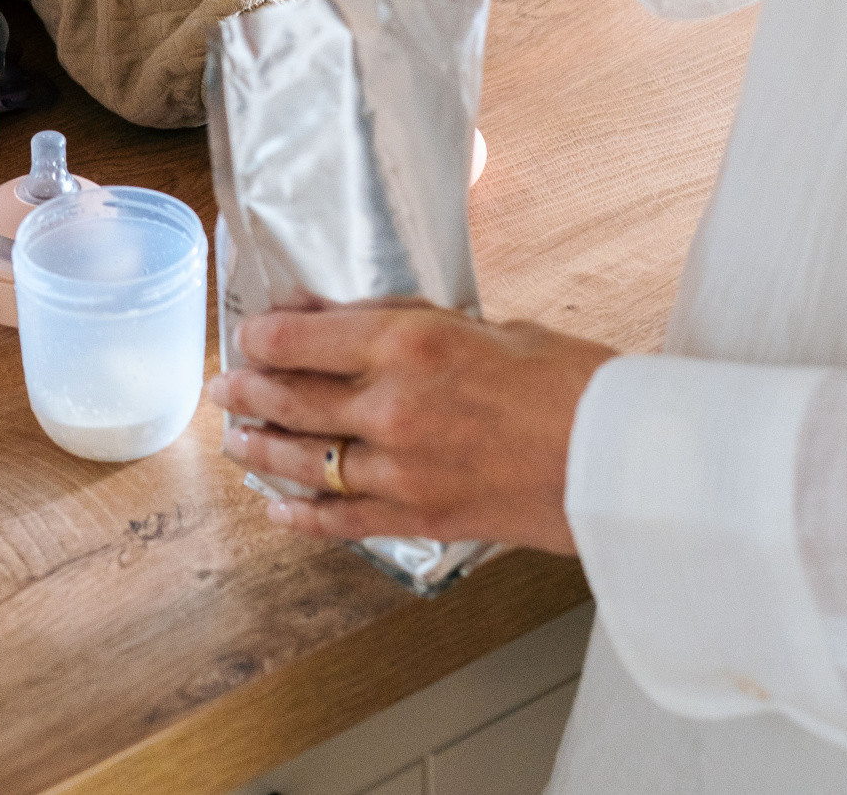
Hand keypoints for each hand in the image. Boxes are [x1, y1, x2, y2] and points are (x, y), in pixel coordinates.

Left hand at [208, 301, 612, 555]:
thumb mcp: (487, 327)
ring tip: (237, 441)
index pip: (302, 339)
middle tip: (225, 388)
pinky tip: (278, 509)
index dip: (263, 338)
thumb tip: (370, 328)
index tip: (248, 334)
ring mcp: (403, 468)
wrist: (621, 457)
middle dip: (249, 392)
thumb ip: (422, 329)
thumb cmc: (570, 380)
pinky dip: (304, 515)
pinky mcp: (422, 517)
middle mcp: (392, 405)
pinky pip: (344, 519)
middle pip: (293, 399)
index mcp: (409, 342)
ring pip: (307, 461)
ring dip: (264, 451)